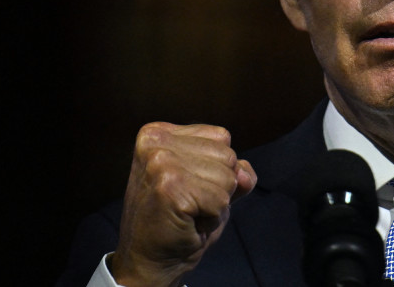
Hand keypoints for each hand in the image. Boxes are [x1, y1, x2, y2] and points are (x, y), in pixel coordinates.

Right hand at [110, 122, 257, 286]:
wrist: (149, 260)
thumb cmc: (180, 221)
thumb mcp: (211, 186)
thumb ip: (234, 171)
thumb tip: (244, 175)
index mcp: (159, 133)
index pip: (221, 137)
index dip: (216, 169)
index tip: (187, 187)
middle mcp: (156, 142)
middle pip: (228, 154)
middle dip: (218, 186)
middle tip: (188, 204)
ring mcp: (161, 163)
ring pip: (228, 177)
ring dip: (216, 204)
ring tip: (188, 213)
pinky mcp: (170, 187)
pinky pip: (221, 200)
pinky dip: (211, 219)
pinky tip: (187, 223)